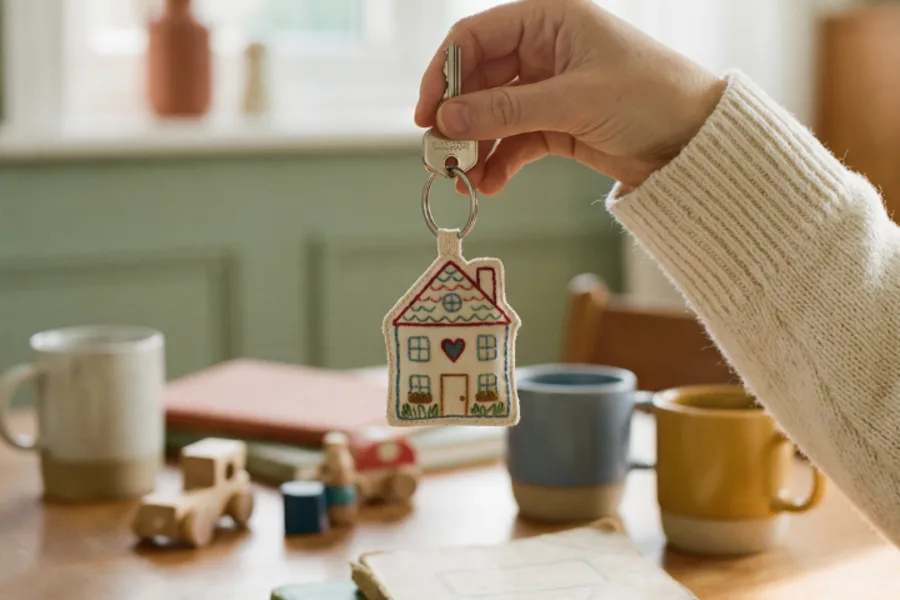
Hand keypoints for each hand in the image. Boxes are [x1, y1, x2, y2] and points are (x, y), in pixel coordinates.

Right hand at [415, 0, 726, 194]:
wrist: (699, 142)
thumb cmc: (652, 98)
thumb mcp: (574, 101)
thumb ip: (507, 110)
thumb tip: (447, 119)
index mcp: (550, 21)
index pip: (476, 36)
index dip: (444, 72)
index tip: (428, 113)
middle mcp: (545, 51)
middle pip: (479, 79)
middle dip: (458, 116)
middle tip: (441, 153)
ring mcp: (550, 90)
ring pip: (494, 114)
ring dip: (476, 145)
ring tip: (463, 177)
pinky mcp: (558, 125)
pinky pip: (515, 141)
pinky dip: (500, 162)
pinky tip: (489, 184)